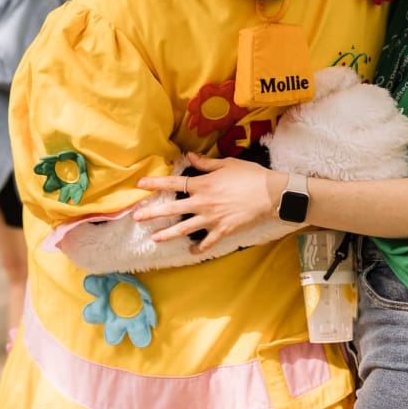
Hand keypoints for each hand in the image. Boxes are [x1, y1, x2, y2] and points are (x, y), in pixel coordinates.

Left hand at [135, 152, 288, 253]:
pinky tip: (191, 251)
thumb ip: (206, 163)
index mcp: (203, 185)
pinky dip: (199, 248)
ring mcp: (211, 219)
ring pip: (185, 229)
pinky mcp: (223, 231)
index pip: (173, 184)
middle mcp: (203, 203)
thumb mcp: (227, 164)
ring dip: (168, 234)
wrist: (270, 194)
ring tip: (155, 239)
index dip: (156, 183)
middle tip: (137, 217)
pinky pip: (207, 242)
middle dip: (153, 213)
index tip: (140, 185)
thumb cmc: (250, 176)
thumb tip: (189, 157)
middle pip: (172, 209)